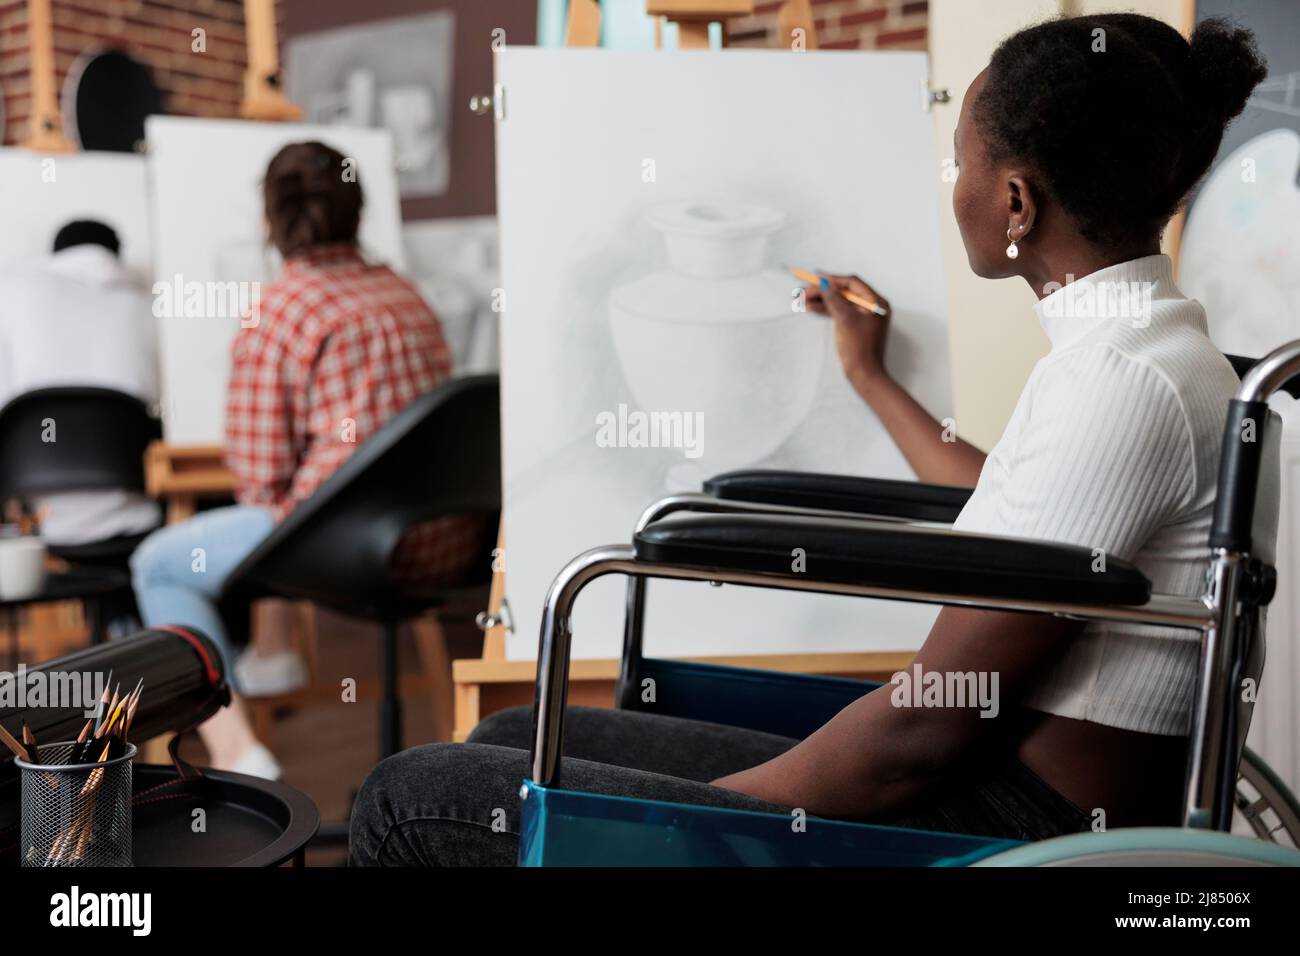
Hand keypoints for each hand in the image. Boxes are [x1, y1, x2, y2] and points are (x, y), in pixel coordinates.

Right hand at [804, 273, 891, 389]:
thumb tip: (824, 283)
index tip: (815, 278)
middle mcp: (872, 307)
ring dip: (823, 300)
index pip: (852, 284)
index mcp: (876, 302)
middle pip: (845, 292)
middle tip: (805, 291)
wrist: (864, 375)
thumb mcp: (845, 320)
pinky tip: (813, 307)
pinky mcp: (855, 326)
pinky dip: (827, 310)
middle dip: (825, 291)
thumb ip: (835, 299)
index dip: (833, 280)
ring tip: (804, 299)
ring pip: (840, 302)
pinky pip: (840, 313)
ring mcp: (863, 317)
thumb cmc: (859, 348)